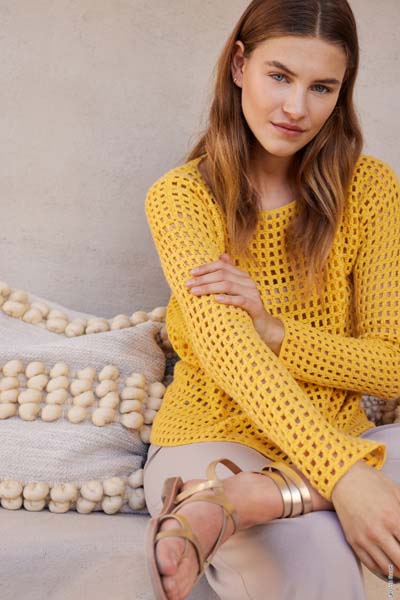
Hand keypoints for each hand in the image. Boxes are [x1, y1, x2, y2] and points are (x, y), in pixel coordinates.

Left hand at [185, 253, 269, 339]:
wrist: (263, 326)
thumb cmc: (244, 308)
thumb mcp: (235, 290)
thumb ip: (228, 274)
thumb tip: (222, 255)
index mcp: (241, 276)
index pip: (222, 265)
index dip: (206, 268)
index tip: (191, 273)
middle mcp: (247, 282)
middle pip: (222, 275)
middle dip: (203, 279)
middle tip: (188, 285)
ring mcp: (252, 293)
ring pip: (228, 286)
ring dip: (209, 288)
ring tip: (195, 292)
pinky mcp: (255, 306)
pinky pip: (240, 300)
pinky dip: (227, 299)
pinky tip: (215, 299)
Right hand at [331, 460, 399, 580]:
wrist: (343, 478)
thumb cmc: (372, 482)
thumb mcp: (397, 492)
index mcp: (392, 518)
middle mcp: (378, 531)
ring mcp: (364, 538)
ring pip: (387, 567)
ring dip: (398, 570)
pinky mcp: (353, 540)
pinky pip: (370, 564)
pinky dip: (382, 570)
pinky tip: (389, 566)